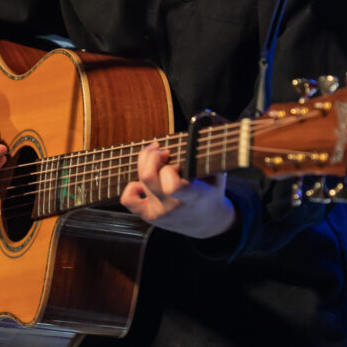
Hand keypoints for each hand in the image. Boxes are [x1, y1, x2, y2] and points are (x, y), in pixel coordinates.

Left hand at [120, 141, 235, 238]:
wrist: (209, 223)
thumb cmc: (212, 190)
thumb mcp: (217, 173)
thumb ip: (205, 154)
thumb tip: (200, 122)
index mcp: (194, 196)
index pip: (173, 186)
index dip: (168, 169)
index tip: (175, 158)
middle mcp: (174, 206)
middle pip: (148, 176)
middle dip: (153, 156)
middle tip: (163, 151)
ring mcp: (160, 212)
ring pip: (140, 180)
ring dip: (146, 163)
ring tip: (157, 158)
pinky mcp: (149, 216)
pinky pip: (129, 199)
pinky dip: (133, 186)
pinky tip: (143, 182)